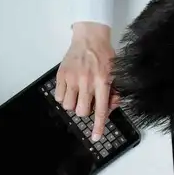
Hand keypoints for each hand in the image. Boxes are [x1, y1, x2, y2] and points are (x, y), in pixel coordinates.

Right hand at [55, 22, 114, 141]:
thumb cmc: (104, 55)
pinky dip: (63, 96)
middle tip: (87, 101)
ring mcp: (72, 78)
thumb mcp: (115, 72)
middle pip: (82, 111)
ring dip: (73, 104)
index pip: (101, 109)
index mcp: (102, 81)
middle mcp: (87, 81)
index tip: (95, 137)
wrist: (90, 37)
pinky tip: (70, 88)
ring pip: (68, 106)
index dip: (98, 126)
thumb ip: (114, 91)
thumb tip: (110, 108)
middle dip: (85, 111)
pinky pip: (58, 96)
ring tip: (77, 94)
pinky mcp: (61, 75)